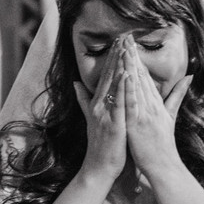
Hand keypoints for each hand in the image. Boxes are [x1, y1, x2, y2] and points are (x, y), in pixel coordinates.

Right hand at [74, 38, 127, 180]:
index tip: (119, 41)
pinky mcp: (112, 124)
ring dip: (119, 65)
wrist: (99, 167)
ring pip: (113, 85)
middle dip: (116, 55)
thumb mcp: (91, 119)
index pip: (105, 75)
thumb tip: (76, 84)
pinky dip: (122, 88)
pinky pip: (118, 103)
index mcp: (97, 103)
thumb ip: (84, 100)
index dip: (112, 57)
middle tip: (124, 36)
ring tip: (126, 47)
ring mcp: (104, 114)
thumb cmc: (101, 144)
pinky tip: (127, 74)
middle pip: (108, 75)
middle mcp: (99, 105)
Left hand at [122, 40, 191, 176]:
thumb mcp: (171, 116)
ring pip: (137, 85)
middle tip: (125, 36)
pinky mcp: (139, 124)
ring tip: (124, 48)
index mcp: (157, 103)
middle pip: (141, 76)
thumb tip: (189, 76)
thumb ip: (178, 96)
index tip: (130, 42)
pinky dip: (130, 89)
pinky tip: (125, 76)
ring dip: (130, 66)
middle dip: (133, 55)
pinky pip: (134, 103)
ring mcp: (146, 114)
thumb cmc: (164, 143)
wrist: (164, 165)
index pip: (146, 76)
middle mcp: (152, 105)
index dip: (138, 58)